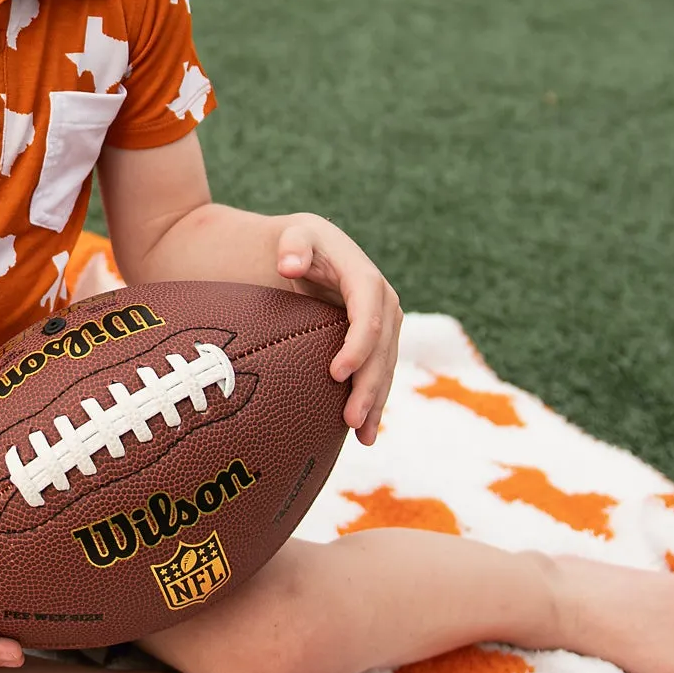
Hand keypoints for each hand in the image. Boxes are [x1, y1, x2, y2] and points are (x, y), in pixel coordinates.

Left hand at [274, 213, 401, 445]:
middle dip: (368, 386)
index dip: (357, 347)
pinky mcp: (378, 341)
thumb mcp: (295, 236)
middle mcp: (384, 304)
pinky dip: (375, 402)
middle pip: (381, 351)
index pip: (369, 318)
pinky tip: (367, 433)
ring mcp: (385, 324)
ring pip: (385, 368)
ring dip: (376, 403)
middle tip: (349, 419)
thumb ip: (293, 246)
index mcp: (366, 280)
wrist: (314, 248)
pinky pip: (379, 373)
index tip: (336, 374)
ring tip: (362, 436)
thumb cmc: (300, 243)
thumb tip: (288, 265)